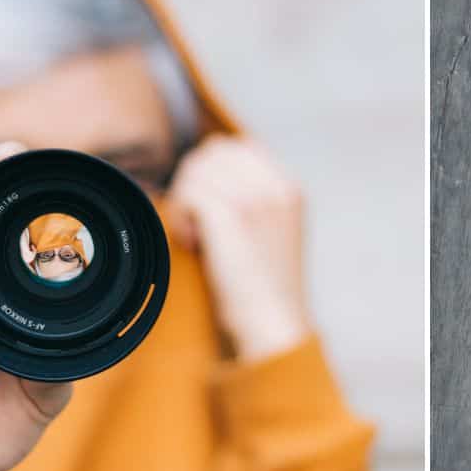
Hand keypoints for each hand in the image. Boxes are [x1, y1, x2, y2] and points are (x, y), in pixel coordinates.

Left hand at [167, 136, 309, 361]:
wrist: (272, 324)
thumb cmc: (263, 288)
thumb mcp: (271, 232)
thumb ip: (252, 198)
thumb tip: (204, 170)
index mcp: (290, 187)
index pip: (237, 146)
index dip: (211, 171)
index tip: (210, 209)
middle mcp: (277, 185)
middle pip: (212, 153)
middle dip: (194, 183)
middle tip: (198, 224)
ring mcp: (257, 197)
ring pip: (196, 171)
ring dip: (185, 201)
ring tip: (197, 237)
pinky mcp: (233, 214)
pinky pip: (188, 193)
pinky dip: (181, 217)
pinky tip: (192, 244)